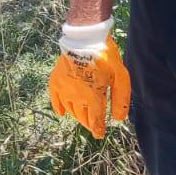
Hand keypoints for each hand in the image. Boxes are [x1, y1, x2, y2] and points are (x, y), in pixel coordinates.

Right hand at [48, 19, 130, 138]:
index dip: (98, 129)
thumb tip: (119, 119)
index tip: (100, 135)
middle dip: (89, 123)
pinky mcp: (55, 81)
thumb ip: (120, 99)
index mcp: (93, 98)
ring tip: (83, 117)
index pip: (95, 121)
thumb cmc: (106, 57)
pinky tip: (62, 113)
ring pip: (70, 110)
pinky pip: (55, 100)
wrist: (85, 39)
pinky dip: (58, 108)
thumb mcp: (121, 77)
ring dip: (77, 116)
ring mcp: (64, 90)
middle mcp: (76, 98)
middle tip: (94, 124)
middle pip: (82, 117)